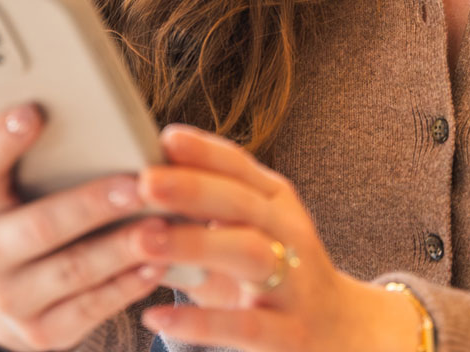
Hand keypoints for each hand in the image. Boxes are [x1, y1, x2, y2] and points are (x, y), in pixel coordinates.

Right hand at [0, 102, 168, 351]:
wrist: (7, 294)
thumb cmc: (28, 215)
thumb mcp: (21, 186)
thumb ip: (47, 156)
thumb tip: (103, 122)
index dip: (2, 138)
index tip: (34, 111)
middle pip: (40, 226)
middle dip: (92, 205)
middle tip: (137, 186)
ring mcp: (9, 298)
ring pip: (73, 270)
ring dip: (121, 248)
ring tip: (162, 227)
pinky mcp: (40, 333)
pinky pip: (89, 308)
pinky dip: (126, 285)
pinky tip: (156, 264)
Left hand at [127, 124, 424, 351]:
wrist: (341, 332)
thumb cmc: (275, 275)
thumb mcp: (247, 236)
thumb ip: (199, 215)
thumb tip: (128, 192)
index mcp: (275, 203)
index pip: (240, 168)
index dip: (204, 151)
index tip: (164, 138)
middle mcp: (289, 235)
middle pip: (243, 203)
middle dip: (193, 189)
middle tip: (145, 181)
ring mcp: (292, 285)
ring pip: (249, 254)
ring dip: (196, 244)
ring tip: (144, 239)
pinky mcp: (288, 334)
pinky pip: (242, 326)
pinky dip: (198, 322)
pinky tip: (155, 315)